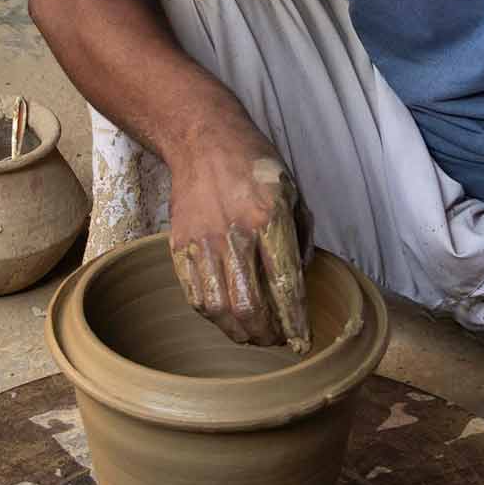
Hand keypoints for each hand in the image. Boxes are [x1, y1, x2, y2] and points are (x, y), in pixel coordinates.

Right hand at [167, 134, 312, 350]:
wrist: (203, 142)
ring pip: (217, 309)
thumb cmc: (254, 166)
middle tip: (277, 341)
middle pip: (248, 307)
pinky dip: (212, 316)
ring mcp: (203, 243)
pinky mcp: (180, 247)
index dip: (295, 322)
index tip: (303, 342)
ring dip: (238, 332)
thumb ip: (303, 237)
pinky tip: (225, 316)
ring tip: (252, 334)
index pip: (285, 285)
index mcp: (269, 220)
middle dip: (266, 335)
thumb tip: (301, 278)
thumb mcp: (293, 193)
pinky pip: (194, 295)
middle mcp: (235, 235)